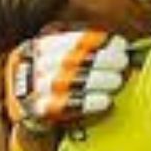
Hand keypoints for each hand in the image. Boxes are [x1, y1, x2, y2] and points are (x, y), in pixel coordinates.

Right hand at [3, 30, 130, 132]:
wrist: (28, 109)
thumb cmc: (54, 79)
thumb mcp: (58, 55)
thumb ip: (82, 49)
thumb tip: (119, 46)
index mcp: (41, 46)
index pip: (70, 40)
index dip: (97, 40)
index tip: (120, 44)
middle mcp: (35, 65)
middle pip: (70, 59)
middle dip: (101, 58)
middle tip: (122, 61)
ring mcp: (35, 88)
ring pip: (68, 80)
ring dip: (98, 79)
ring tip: (117, 80)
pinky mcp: (40, 110)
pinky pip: (66, 105)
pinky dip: (89, 103)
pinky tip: (106, 101)